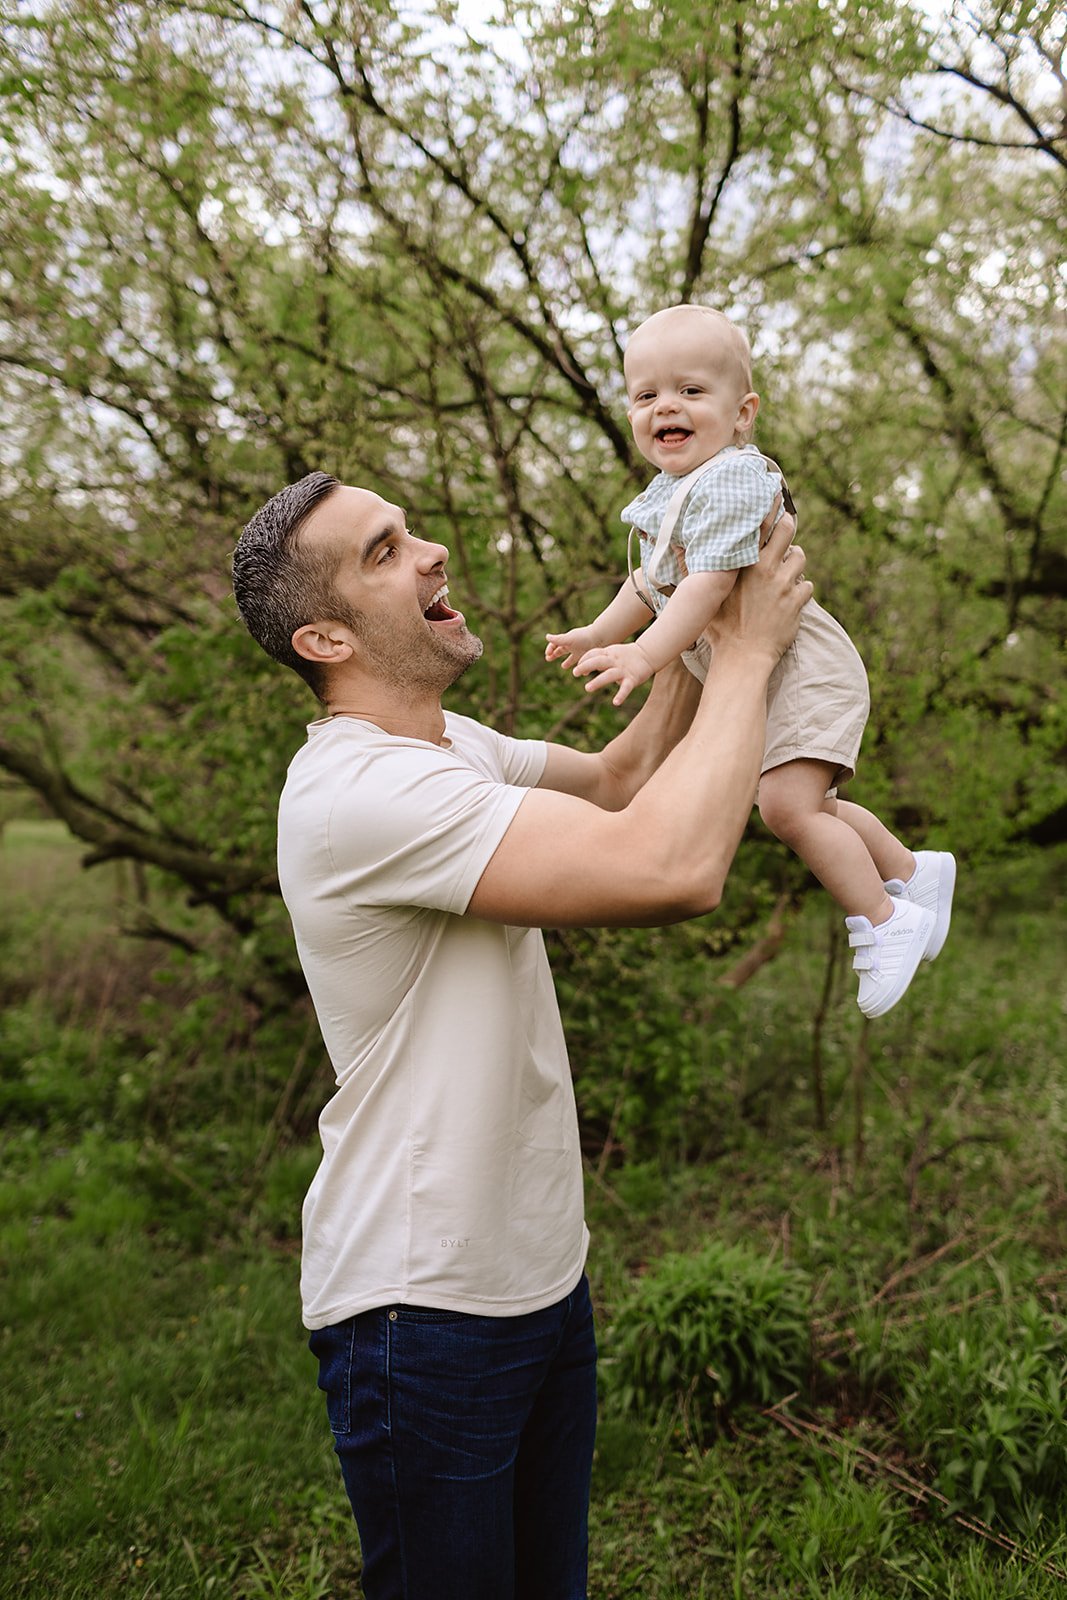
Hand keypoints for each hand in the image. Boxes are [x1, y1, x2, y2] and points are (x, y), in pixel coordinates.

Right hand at [545, 625, 601, 671]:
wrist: (600, 638)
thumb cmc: (583, 637)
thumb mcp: (569, 639)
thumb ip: (558, 640)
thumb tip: (546, 637)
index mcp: (567, 640)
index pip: (555, 644)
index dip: (550, 649)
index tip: (548, 655)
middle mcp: (573, 645)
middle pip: (561, 650)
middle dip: (555, 654)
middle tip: (548, 659)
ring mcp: (581, 651)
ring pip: (572, 658)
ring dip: (567, 662)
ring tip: (563, 666)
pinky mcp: (588, 656)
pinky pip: (584, 663)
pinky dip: (582, 669)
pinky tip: (582, 673)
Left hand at [573, 641, 654, 706]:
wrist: (648, 654)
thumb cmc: (626, 656)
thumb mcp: (612, 654)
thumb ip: (599, 660)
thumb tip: (584, 670)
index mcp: (609, 654)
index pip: (593, 654)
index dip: (584, 660)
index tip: (577, 670)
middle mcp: (615, 661)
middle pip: (598, 661)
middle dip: (586, 666)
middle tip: (575, 673)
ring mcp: (623, 670)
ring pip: (609, 675)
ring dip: (598, 681)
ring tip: (587, 688)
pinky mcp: (633, 679)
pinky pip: (626, 688)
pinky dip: (621, 695)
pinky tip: (615, 703)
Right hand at [705, 503, 809, 664]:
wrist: (743, 658)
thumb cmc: (719, 629)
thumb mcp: (702, 597)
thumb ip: (691, 569)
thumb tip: (674, 546)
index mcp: (744, 564)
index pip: (759, 525)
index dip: (768, 507)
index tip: (773, 494)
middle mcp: (766, 569)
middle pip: (787, 531)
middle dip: (787, 525)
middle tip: (785, 525)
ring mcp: (785, 585)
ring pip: (800, 557)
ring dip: (794, 561)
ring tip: (786, 568)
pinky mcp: (798, 602)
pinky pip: (807, 585)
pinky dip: (800, 589)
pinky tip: (790, 596)